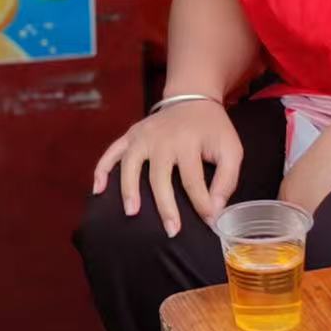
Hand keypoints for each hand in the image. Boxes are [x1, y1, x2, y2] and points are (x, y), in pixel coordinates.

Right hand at [93, 100, 240, 236]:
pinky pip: (111, 152)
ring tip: (131, 212)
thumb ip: (227, 179)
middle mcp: (162, 138)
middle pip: (160, 177)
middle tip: (171, 231)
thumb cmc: (213, 130)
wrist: (192, 99)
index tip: (208, 221)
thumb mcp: (231, 149)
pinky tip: (99, 190)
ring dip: (129, 189)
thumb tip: (214, 210)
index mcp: (189, 142)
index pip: (192, 179)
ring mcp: (142, 136)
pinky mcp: (130, 135)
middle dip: (166, 206)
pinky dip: (102, 170)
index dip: (201, 203)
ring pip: (130, 165)